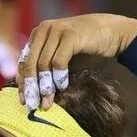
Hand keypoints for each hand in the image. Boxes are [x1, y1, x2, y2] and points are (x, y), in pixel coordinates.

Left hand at [17, 13, 136, 109]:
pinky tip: (63, 87)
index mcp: (39, 34)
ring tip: (47, 103)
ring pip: (43, 64)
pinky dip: (59, 76)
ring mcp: (57, 30)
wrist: (114, 33)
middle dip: (31, 88)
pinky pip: (59, 61)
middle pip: (30, 63)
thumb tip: (34, 93)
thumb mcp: (64, 58)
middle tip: (32, 106)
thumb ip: (48, 69)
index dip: (23, 83)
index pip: (24, 61)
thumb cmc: (88, 49)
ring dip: (45, 87)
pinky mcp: (70, 35)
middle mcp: (44, 29)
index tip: (23, 101)